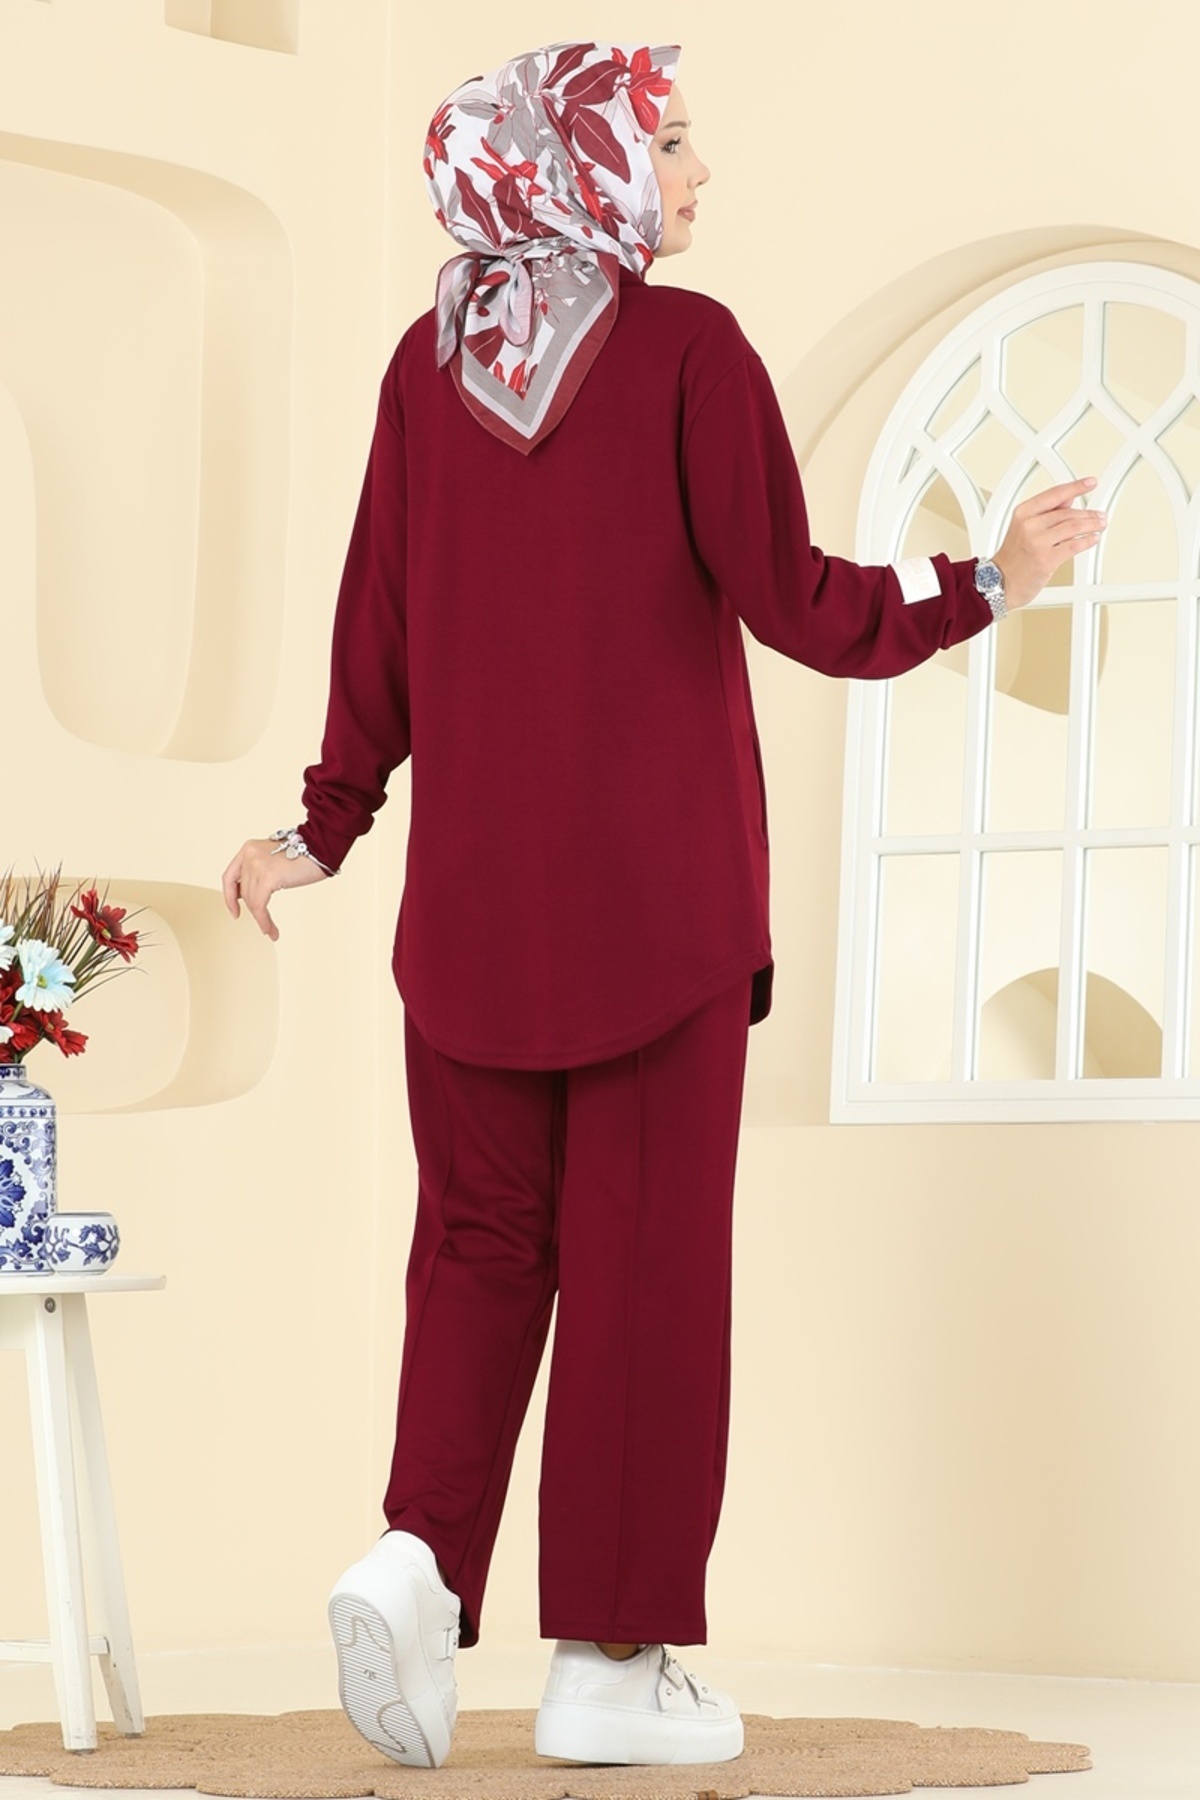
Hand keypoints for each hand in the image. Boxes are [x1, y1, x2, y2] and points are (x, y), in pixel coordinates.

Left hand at [221, 837, 328, 941]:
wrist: (321, 847)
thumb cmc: (305, 854)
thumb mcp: (273, 858)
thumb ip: (259, 870)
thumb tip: (251, 893)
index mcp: (249, 849)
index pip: (229, 876)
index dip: (229, 897)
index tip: (235, 911)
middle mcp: (249, 855)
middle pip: (243, 892)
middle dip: (253, 910)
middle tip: (264, 923)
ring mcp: (257, 865)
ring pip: (252, 901)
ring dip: (261, 919)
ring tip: (270, 929)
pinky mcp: (268, 877)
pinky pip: (260, 906)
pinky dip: (263, 920)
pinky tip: (270, 929)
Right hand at [992, 476, 1107, 610]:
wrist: (1001, 582)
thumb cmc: (1013, 557)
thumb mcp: (1023, 526)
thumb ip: (1047, 511)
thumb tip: (1069, 499)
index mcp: (1023, 513)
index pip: (1055, 494)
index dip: (1076, 487)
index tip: (1091, 482)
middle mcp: (1029, 525)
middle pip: (1068, 512)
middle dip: (1089, 514)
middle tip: (1100, 516)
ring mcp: (1037, 542)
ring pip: (1074, 527)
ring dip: (1092, 525)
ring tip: (1100, 525)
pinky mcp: (1046, 559)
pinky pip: (1074, 545)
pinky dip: (1087, 540)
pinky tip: (1093, 538)